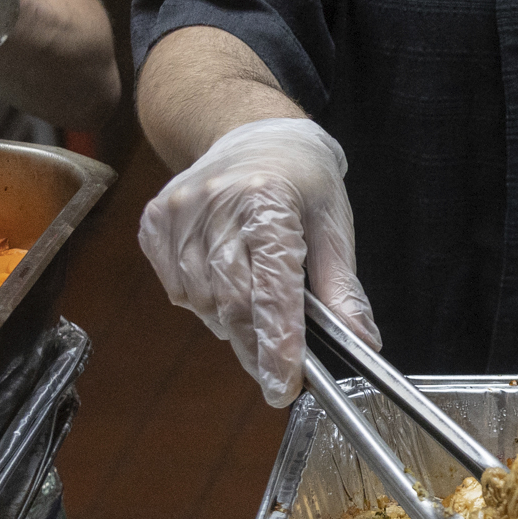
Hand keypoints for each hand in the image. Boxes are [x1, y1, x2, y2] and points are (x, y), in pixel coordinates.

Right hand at [137, 116, 377, 405]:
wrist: (251, 133)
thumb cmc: (302, 181)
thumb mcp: (334, 226)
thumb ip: (343, 288)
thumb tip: (361, 342)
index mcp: (269, 199)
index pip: (272, 286)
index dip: (278, 342)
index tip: (284, 385)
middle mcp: (217, 202)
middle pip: (232, 302)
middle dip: (257, 347)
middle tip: (277, 373)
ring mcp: (179, 211)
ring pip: (202, 302)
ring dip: (231, 324)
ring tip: (255, 308)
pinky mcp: (156, 222)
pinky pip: (178, 289)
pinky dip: (203, 302)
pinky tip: (225, 284)